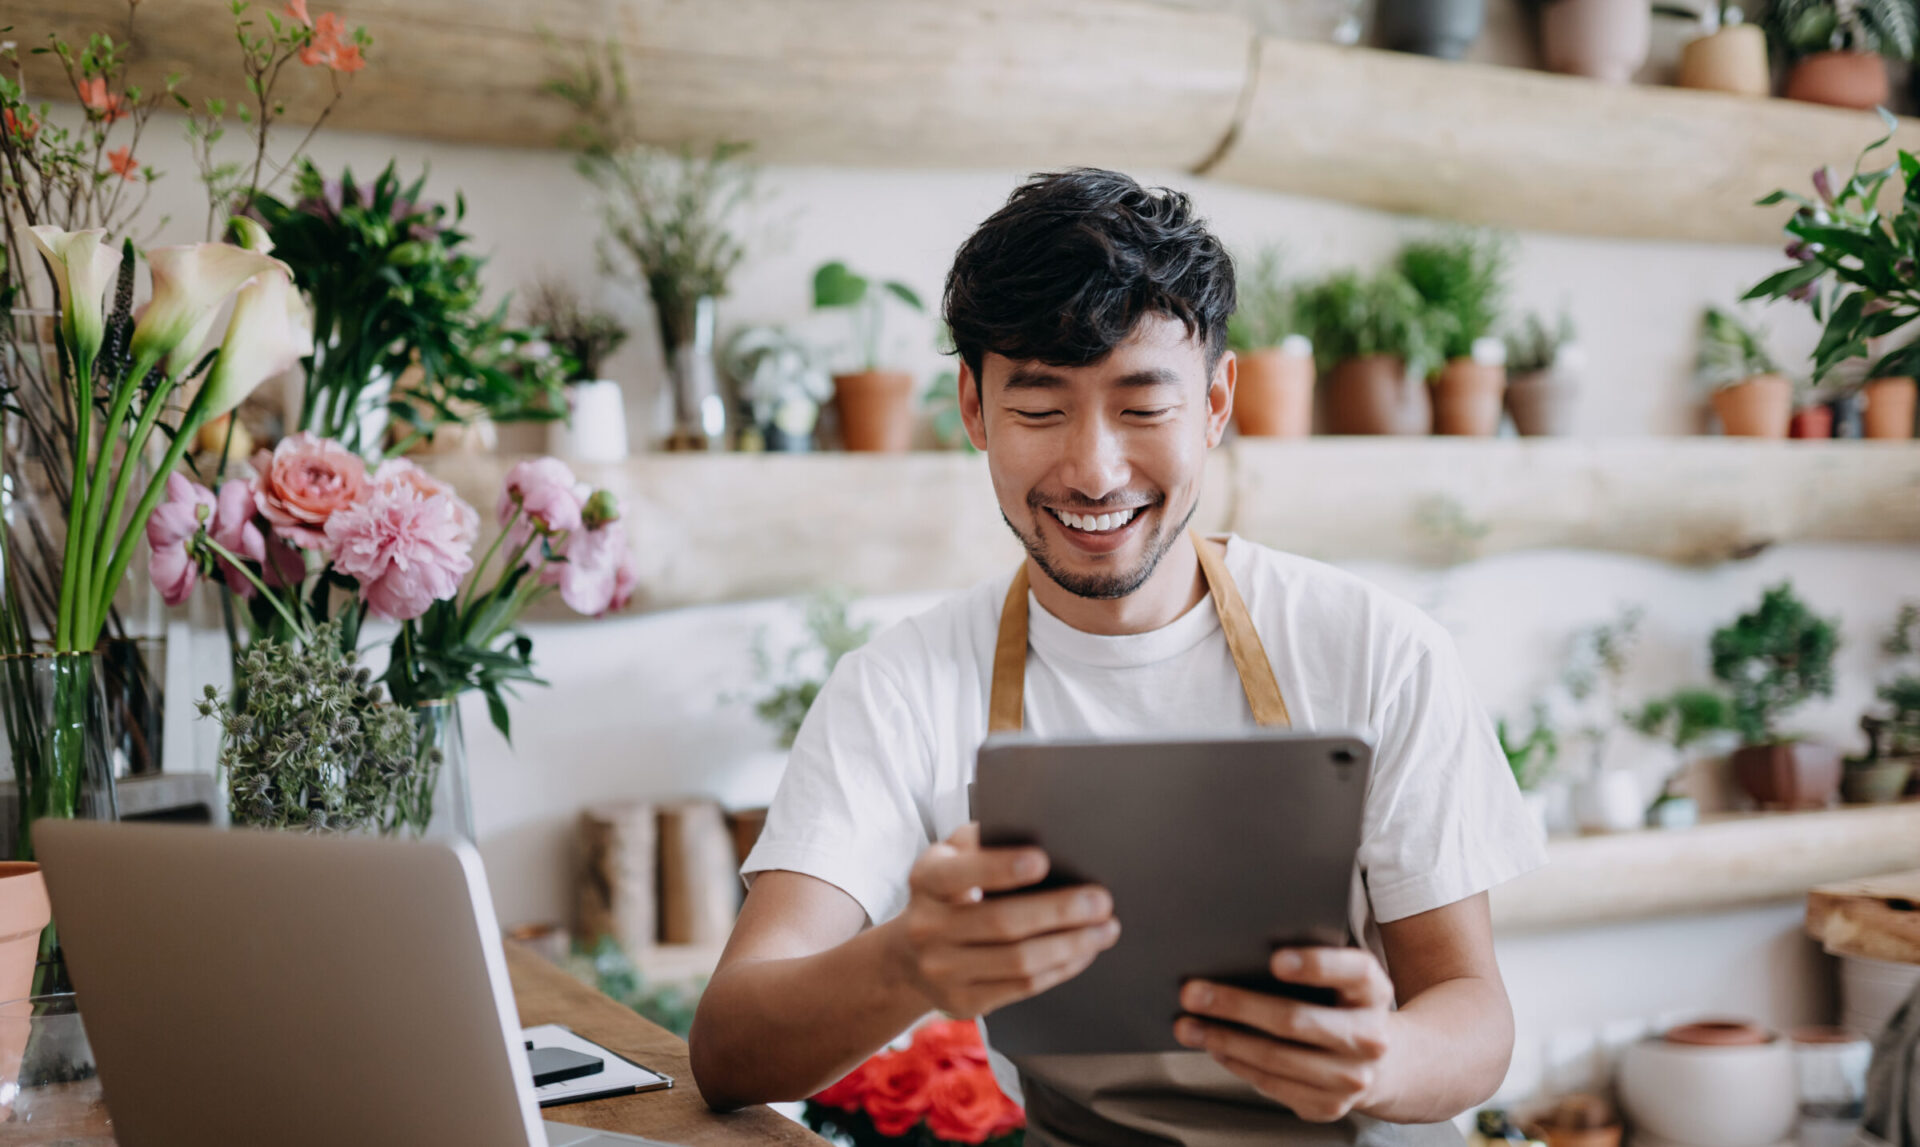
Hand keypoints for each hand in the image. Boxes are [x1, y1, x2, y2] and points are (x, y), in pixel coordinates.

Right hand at [888, 823, 1120, 1018]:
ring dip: (1071, 944)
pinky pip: (1023, 987)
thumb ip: (982, 841)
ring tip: (1106, 928)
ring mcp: (942, 970)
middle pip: (1002, 922)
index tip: (1044, 860)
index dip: (1001, 868)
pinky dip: (1061, 968)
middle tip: (1101, 900)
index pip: (962, 873)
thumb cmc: (948, 892)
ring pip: (1019, 961)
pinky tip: (1085, 951)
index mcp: (926, 880)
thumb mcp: (950, 858)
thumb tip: (1041, 829)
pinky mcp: (964, 1002)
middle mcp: (927, 927)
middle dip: (1059, 911)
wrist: (909, 956)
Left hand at [1173, 948, 1396, 1122]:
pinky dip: (1237, 1063)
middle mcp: (1370, 1036)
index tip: (1274, 960)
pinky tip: (1214, 1046)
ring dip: (1223, 1039)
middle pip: (1295, 1019)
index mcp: (1373, 990)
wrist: (1385, 1063)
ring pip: (1276, 1058)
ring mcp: (1352, 1077)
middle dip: (1236, 1005)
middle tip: (1191, 992)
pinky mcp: (1330, 1106)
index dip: (1315, 965)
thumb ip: (1308, 964)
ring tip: (1188, 1025)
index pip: (1352, 971)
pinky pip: (1272, 1084)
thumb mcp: (1342, 979)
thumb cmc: (1343, 1005)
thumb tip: (1234, 956)